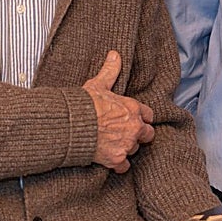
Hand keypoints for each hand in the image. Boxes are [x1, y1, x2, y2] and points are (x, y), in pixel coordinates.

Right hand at [82, 51, 154, 172]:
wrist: (72, 126)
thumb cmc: (85, 104)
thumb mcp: (98, 84)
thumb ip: (110, 70)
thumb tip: (115, 53)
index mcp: (133, 108)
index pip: (149, 115)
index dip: (141, 117)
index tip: (134, 119)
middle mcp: (134, 127)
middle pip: (147, 134)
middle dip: (139, 134)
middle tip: (126, 133)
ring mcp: (126, 144)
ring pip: (135, 149)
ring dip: (128, 148)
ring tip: (115, 144)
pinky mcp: (116, 159)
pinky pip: (124, 166)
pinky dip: (119, 165)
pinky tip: (111, 159)